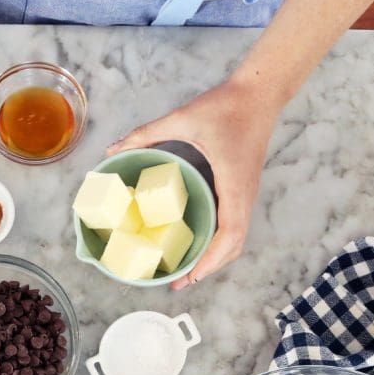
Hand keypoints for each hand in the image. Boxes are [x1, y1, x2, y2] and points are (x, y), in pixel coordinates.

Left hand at [108, 77, 279, 289]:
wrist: (260, 92)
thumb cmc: (227, 105)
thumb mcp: (183, 118)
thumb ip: (147, 133)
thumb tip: (114, 149)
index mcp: (233, 184)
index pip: (229, 235)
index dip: (211, 261)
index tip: (190, 277)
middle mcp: (243, 195)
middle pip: (235, 246)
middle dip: (210, 268)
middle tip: (181, 282)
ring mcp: (246, 193)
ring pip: (237, 238)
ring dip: (216, 258)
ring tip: (190, 270)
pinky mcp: (244, 188)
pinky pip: (236, 224)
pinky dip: (221, 242)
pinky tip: (201, 242)